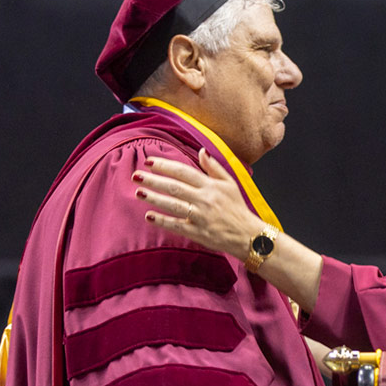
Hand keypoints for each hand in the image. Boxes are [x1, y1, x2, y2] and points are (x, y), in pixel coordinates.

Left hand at [133, 149, 263, 260]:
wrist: (248, 235)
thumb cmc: (237, 208)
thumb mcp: (229, 183)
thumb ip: (213, 167)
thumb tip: (201, 150)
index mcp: (211, 185)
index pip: (184, 171)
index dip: (165, 166)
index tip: (149, 162)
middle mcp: (205, 199)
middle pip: (175, 186)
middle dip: (154, 180)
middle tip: (136, 175)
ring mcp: (200, 216)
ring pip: (173, 204)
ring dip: (154, 198)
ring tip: (138, 192)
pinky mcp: (198, 232)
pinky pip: (177, 225)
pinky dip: (163, 221)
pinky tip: (149, 216)